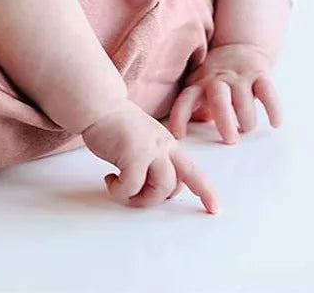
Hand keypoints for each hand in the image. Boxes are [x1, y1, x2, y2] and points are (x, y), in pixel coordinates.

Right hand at [82, 99, 219, 212]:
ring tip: (122, 190)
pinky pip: (130, 187)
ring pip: (158, 190)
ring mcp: (149, 151)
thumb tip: (153, 185)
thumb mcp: (144, 140)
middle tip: (136, 195)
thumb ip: (154, 158)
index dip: (205, 192)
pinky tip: (110, 180)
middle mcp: (163, 147)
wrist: (99, 105)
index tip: (214, 208)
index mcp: (168, 144)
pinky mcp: (132, 156)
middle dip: (155, 198)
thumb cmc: (115, 123)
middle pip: (174, 186)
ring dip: (139, 198)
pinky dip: (119, 190)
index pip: (192, 171)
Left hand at [168, 43, 281, 143]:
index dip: (180, 116)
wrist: (239, 46)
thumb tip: (182, 134)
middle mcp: (218, 80)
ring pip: (243, 98)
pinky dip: (272, 109)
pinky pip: (268, 92)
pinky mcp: (260, 75)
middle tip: (229, 139)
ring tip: (246, 129)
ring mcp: (239, 77)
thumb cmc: (215, 76)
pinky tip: (274, 124)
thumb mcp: (198, 85)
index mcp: (200, 84)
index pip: (186, 99)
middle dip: (224, 120)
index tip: (178, 135)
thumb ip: (192, 106)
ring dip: (247, 119)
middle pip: (218, 98)